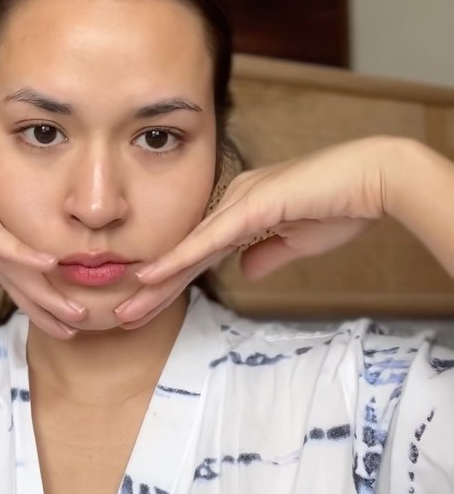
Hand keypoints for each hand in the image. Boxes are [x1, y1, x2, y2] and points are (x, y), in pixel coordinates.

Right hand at [0, 108, 85, 338]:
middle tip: (78, 323)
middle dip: (48, 298)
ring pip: (13, 254)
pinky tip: (47, 266)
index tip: (51, 316)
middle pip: (19, 262)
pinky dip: (19, 251)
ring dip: (45, 287)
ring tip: (75, 312)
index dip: (29, 292)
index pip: (5, 261)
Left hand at [114, 137, 398, 328]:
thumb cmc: (344, 205)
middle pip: (185, 253)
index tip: (146, 306)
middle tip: (121, 315)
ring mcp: (239, 202)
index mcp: (242, 209)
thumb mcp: (300, 240)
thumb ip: (270, 254)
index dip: (171, 280)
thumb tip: (246, 272)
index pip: (199, 253)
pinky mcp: (252, 206)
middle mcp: (232, 202)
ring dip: (156, 281)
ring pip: (189, 249)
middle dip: (152, 287)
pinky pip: (209, 240)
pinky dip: (179, 259)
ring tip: (125, 308)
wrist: (373, 178)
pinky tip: (153, 277)